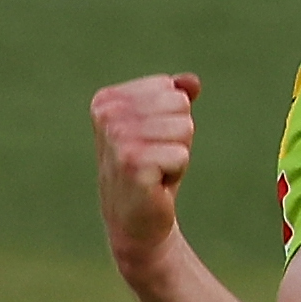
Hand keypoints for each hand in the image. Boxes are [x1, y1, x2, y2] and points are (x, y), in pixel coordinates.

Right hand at [91, 71, 200, 279]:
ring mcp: (117, 139)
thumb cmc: (150, 168)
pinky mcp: (132, 164)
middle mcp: (108, 116)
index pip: (169, 88)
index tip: (151, 141)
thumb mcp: (162, 126)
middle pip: (179, 105)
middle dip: (178, 135)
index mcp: (108, 100)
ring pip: (184, 128)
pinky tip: (156, 183)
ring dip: (178, 153)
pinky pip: (181, 155)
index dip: (170, 118)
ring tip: (156, 169)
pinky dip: (176, 172)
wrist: (135, 220)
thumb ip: (175, 97)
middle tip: (156, 157)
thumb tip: (192, 81)